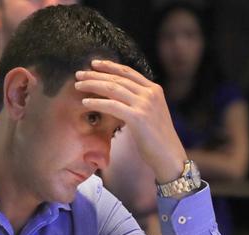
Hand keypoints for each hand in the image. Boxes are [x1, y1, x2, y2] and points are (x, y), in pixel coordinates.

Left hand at [75, 59, 186, 183]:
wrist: (170, 156)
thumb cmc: (157, 140)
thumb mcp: (150, 114)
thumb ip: (138, 102)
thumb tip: (117, 97)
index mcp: (154, 90)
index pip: (128, 72)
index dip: (109, 66)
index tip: (94, 64)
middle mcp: (151, 93)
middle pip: (118, 78)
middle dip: (96, 74)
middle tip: (79, 73)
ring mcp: (145, 104)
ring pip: (113, 88)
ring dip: (93, 85)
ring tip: (78, 85)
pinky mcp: (138, 117)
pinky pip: (112, 106)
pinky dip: (97, 103)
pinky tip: (85, 103)